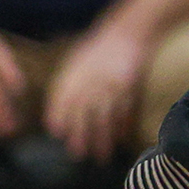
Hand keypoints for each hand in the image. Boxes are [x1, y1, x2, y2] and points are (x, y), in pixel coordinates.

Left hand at [43, 24, 151, 160]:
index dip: (59, 118)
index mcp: (75, 73)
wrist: (128, 31)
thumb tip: (60, 113)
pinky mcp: (130, 87)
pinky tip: (121, 138)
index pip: (63, 100)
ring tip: (101, 156)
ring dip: (103, 138)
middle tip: (78, 154)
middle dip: (80, 135)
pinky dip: (123, 126)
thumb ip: (67, 85)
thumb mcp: (76, 61)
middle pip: (84, 113)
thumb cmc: (98, 48)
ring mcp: (112, 85)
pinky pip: (125, 111)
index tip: (57, 134)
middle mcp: (92, 81)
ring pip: (105, 117)